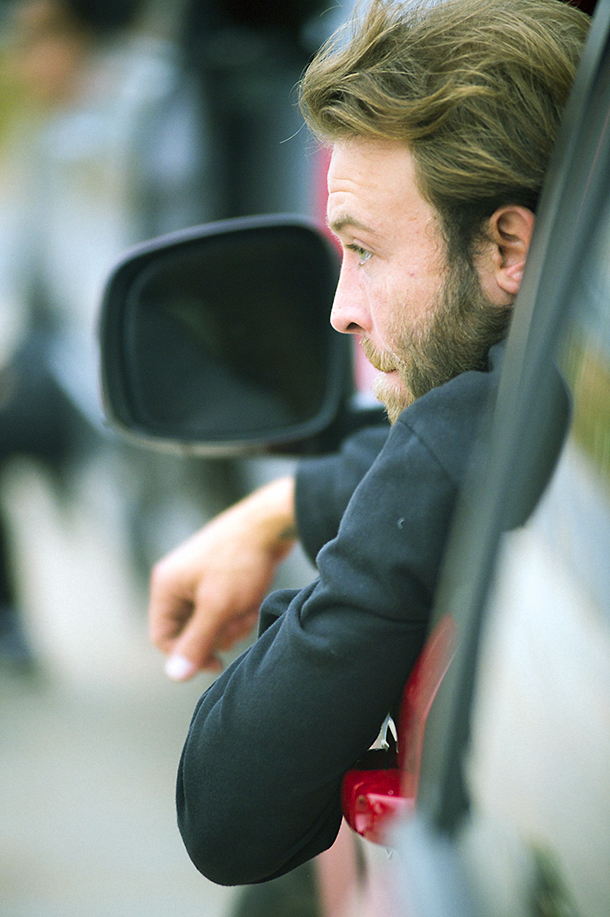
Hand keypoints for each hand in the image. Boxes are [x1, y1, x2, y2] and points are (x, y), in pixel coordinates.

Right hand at [149, 476, 296, 679]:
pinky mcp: (219, 576)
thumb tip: (174, 675)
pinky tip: (255, 596)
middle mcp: (177, 581)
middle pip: (190, 631)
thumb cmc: (241, 561)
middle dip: (218, 632)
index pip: (163, 638)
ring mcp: (198, 578)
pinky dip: (240, 608)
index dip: (188, 655)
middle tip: (239, 623)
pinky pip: (225, 607)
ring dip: (233, 621)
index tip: (217, 663)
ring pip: (211, 621)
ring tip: (248, 606)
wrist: (272, 524)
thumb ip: (196, 642)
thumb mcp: (218, 607)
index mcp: (166, 586)